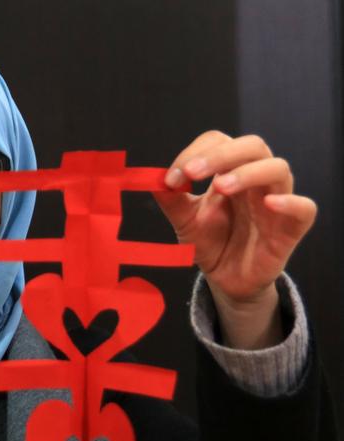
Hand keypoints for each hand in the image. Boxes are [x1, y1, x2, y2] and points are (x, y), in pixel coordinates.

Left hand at [155, 131, 315, 347]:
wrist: (226, 279)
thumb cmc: (210, 242)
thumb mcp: (184, 222)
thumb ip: (171, 202)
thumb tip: (153, 179)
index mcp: (229, 171)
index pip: (219, 142)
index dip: (196, 152)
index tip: (172, 177)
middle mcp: (255, 180)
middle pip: (252, 145)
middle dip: (221, 154)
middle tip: (192, 172)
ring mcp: (276, 201)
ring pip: (278, 168)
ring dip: (248, 172)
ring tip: (221, 187)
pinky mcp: (290, 228)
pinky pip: (305, 208)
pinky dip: (290, 202)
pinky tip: (268, 204)